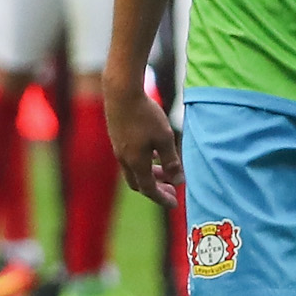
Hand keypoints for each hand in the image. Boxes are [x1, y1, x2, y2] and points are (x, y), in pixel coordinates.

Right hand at [104, 68, 180, 205]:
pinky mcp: (117, 138)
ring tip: (165, 170)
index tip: (175, 204)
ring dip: (149, 174)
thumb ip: (171, 161)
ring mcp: (118, 148)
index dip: (162, 199)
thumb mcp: (164, 138)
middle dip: (155, 189)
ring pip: (133, 170)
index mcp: (136, 163)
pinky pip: (130, 158)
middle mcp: (124, 159)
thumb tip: (178, 181)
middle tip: (171, 188)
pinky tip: (153, 152)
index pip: (149, 190)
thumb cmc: (146, 115)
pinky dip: (143, 163)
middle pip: (139, 183)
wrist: (121, 92)